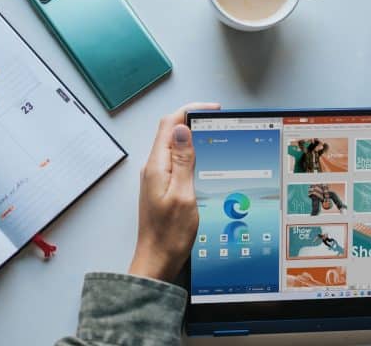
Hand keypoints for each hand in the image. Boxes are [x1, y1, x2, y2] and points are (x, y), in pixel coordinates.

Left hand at [128, 102, 219, 281]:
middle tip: (217, 119)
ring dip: (191, 136)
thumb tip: (182, 129)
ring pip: (172, 145)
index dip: (190, 111)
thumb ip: (182, 161)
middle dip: (192, 119)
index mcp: (156, 166)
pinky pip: (174, 161)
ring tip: (213, 134)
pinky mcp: (161, 186)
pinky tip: (202, 159)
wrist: (157, 261)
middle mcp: (153, 168)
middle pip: (170, 131)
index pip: (169, 124)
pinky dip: (189, 153)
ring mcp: (156, 177)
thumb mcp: (183, 195)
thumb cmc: (170, 235)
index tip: (212, 109)